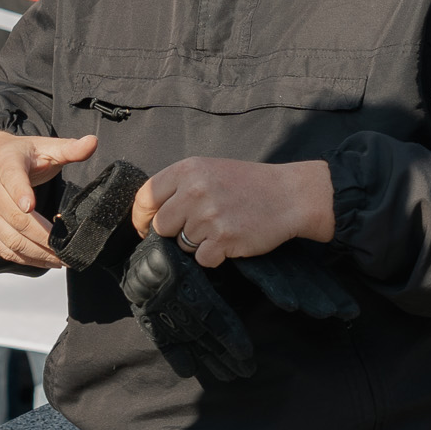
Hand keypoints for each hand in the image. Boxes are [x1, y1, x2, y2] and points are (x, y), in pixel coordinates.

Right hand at [0, 130, 98, 267]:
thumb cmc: (18, 155)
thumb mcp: (42, 146)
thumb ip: (69, 148)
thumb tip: (93, 142)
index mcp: (5, 163)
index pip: (12, 179)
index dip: (20, 193)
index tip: (31, 206)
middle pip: (16, 219)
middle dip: (44, 239)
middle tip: (68, 251)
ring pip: (10, 240)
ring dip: (37, 254)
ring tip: (61, 260)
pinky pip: (1, 249)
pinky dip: (24, 259)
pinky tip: (43, 260)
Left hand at [131, 158, 334, 267]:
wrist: (289, 195)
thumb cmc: (248, 184)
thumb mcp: (209, 170)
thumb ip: (179, 186)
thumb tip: (149, 215)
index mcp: (187, 169)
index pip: (145, 197)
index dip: (141, 217)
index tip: (145, 227)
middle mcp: (194, 190)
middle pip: (161, 226)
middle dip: (175, 232)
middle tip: (197, 227)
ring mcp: (209, 215)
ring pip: (183, 245)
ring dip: (199, 244)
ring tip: (221, 227)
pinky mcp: (224, 238)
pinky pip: (203, 260)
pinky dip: (215, 257)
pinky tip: (230, 241)